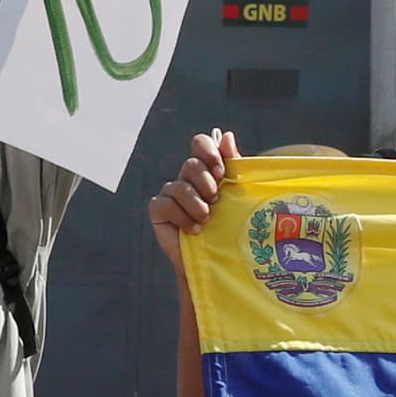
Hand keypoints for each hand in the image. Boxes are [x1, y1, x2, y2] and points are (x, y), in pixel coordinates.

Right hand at [146, 128, 240, 260]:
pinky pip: (164, 204)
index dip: (209, 152)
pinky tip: (194, 230)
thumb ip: (234, 166)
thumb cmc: (229, 228)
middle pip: (191, 164)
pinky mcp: (158, 211)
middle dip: (207, 183)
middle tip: (216, 200)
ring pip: (179, 186)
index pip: (200, 144)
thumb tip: (226, 135)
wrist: (216, 261)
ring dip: (197, 205)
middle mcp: (187, 178)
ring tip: (207, 220)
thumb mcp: (236, 196)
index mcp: (207, 170)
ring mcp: (170, 194)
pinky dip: (182, 217)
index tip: (221, 171)